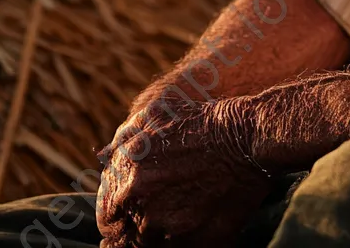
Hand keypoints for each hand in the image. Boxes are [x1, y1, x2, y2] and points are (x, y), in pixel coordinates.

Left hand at [96, 98, 271, 246]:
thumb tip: (102, 160)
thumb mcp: (155, 115)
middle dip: (135, 227)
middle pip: (125, 236)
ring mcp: (169, 227)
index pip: (106, 216)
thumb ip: (122, 140)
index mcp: (128, 175)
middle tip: (154, 217)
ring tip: (177, 216)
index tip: (125, 217)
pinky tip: (192, 223)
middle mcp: (143, 204)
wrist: (247, 137)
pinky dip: (180, 242)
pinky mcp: (196, 242)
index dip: (114, 217)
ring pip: (150, 246)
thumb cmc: (202, 123)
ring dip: (158, 236)